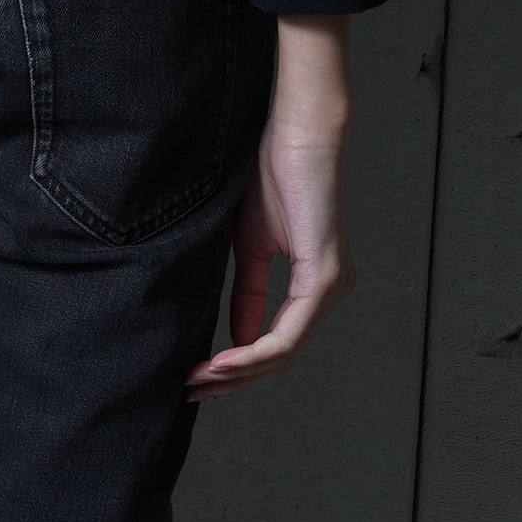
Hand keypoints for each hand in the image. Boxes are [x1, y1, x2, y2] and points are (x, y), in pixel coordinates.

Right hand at [186, 14, 356, 399]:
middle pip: (279, 361)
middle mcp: (329, 294)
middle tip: (191, 388)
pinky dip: (252, 354)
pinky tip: (222, 360)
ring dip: (237, 374)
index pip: (275, 347)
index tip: (194, 376)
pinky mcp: (324, 280)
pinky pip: (286, 337)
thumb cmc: (274, 174)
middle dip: (232, 381)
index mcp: (314, 286)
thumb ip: (246, 294)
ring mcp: (331, 289)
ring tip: (199, 377)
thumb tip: (237, 339)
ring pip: (283, 356)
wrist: (296, 133)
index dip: (235, 370)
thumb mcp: (250, 248)